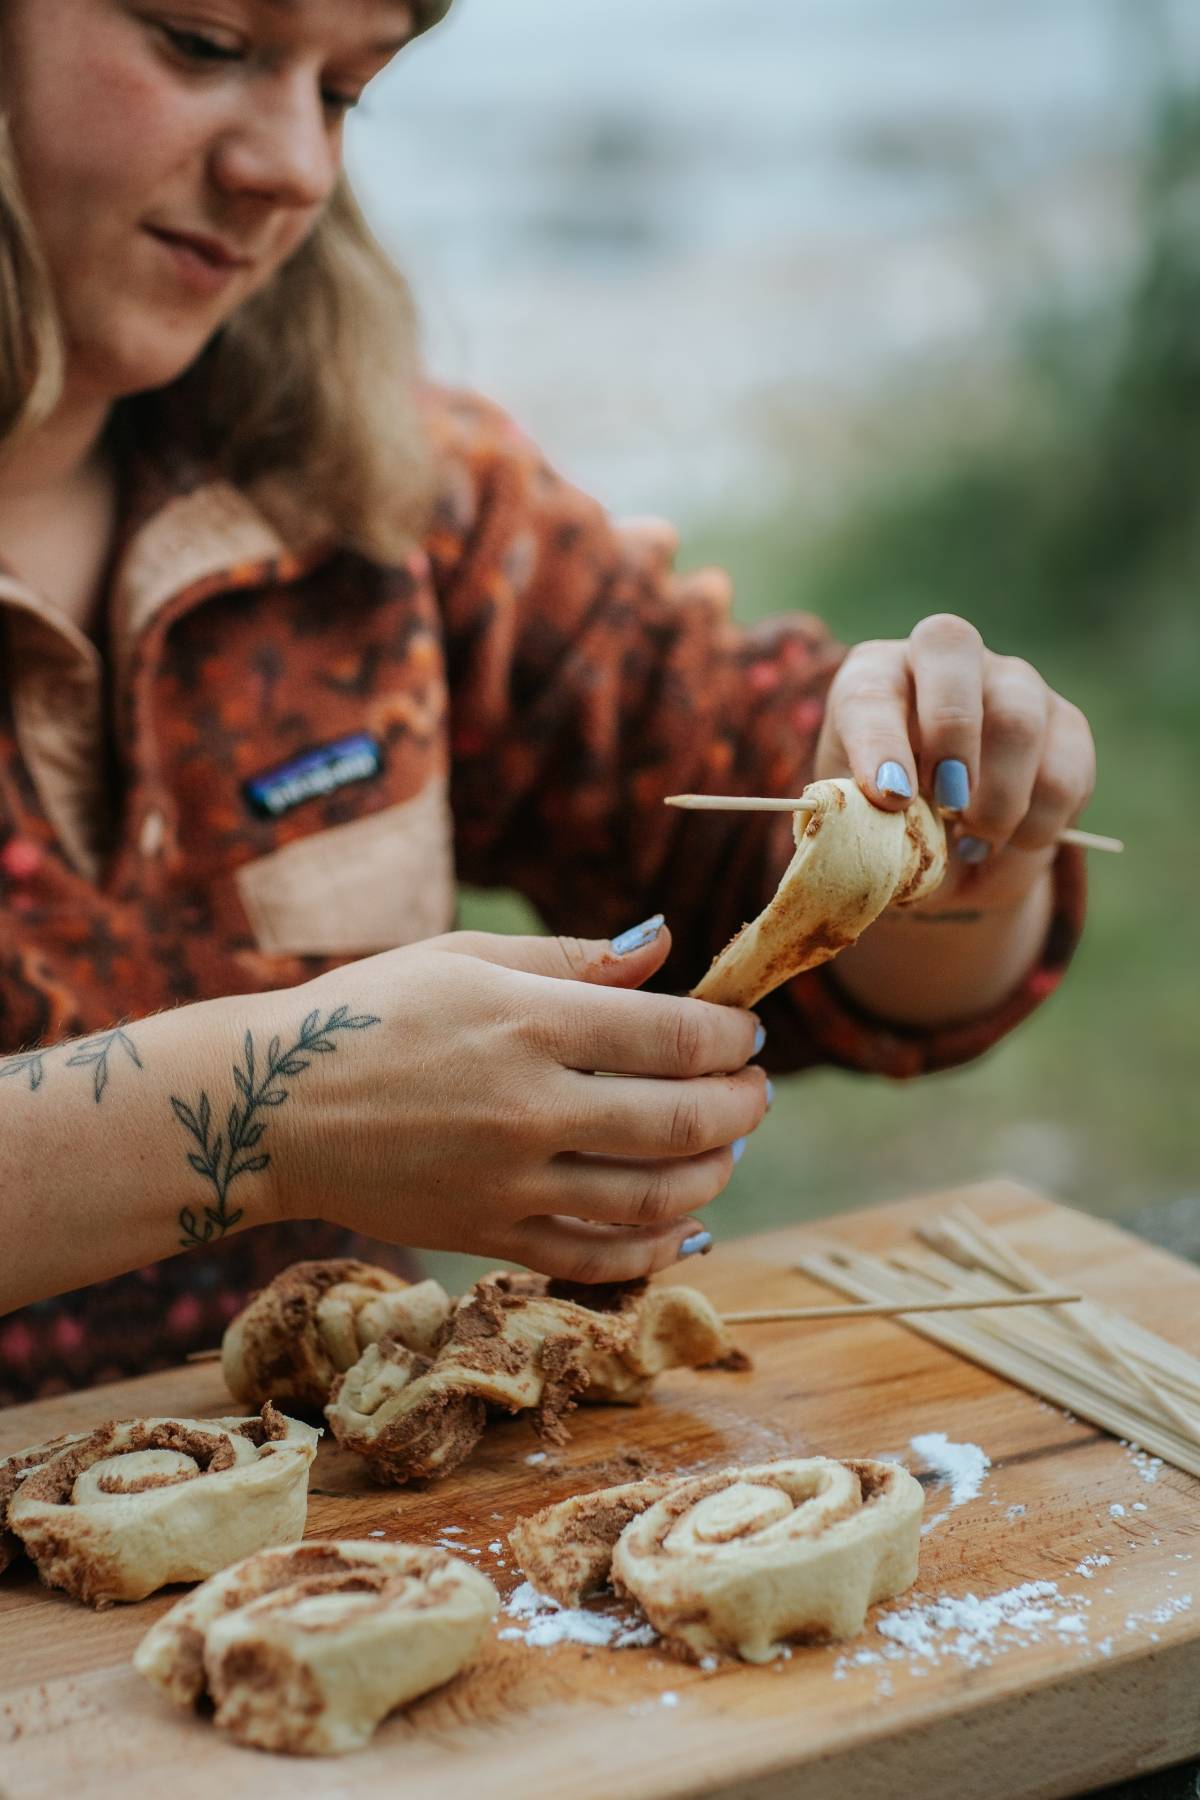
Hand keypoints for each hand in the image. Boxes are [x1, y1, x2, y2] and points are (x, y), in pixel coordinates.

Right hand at [270, 925, 767, 1282]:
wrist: (272, 1106)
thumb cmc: (368, 1012)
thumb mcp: (467, 957)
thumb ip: (574, 959)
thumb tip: (665, 945)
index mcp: (525, 1022)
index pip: (673, 1034)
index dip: (730, 1035)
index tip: (743, 1032)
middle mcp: (527, 1107)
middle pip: (681, 1120)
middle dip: (742, 1105)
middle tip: (754, 1091)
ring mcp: (508, 1181)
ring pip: (654, 1197)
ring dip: (714, 1174)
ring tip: (725, 1150)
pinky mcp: (486, 1234)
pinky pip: (596, 1256)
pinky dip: (656, 1248)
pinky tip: (684, 1228)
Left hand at [813, 613, 1095, 910]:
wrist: (944, 848)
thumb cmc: (886, 826)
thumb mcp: (863, 828)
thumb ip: (864, 825)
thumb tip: (888, 832)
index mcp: (874, 677)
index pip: (871, 690)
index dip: (880, 743)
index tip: (890, 798)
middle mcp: (944, 661)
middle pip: (953, 650)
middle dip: (950, 735)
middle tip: (946, 804)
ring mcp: (1012, 683)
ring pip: (1018, 721)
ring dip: (997, 801)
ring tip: (972, 845)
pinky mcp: (1066, 723)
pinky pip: (1064, 773)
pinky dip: (1036, 825)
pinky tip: (1005, 845)